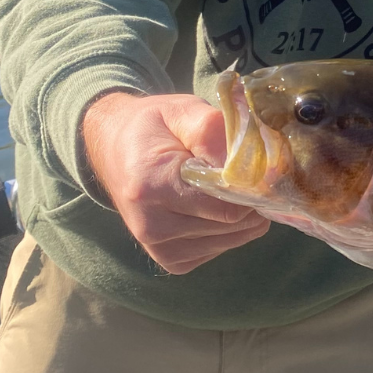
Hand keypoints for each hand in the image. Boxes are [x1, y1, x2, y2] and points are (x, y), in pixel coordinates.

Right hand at [82, 92, 271, 273]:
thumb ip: (218, 136)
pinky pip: (222, 247)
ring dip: (242, 213)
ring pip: (234, 238)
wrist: (114, 148)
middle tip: (242, 171)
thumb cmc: (154, 127)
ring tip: (222, 185)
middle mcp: (151, 226)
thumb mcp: (184, 112)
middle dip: (250, 198)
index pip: (228, 206)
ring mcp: (160, 249)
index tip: (258, 166)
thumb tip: (258, 170)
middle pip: (234, 224)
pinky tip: (211, 204)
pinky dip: (228, 227)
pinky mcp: (171, 261)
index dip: (253, 187)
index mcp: (152, 187)